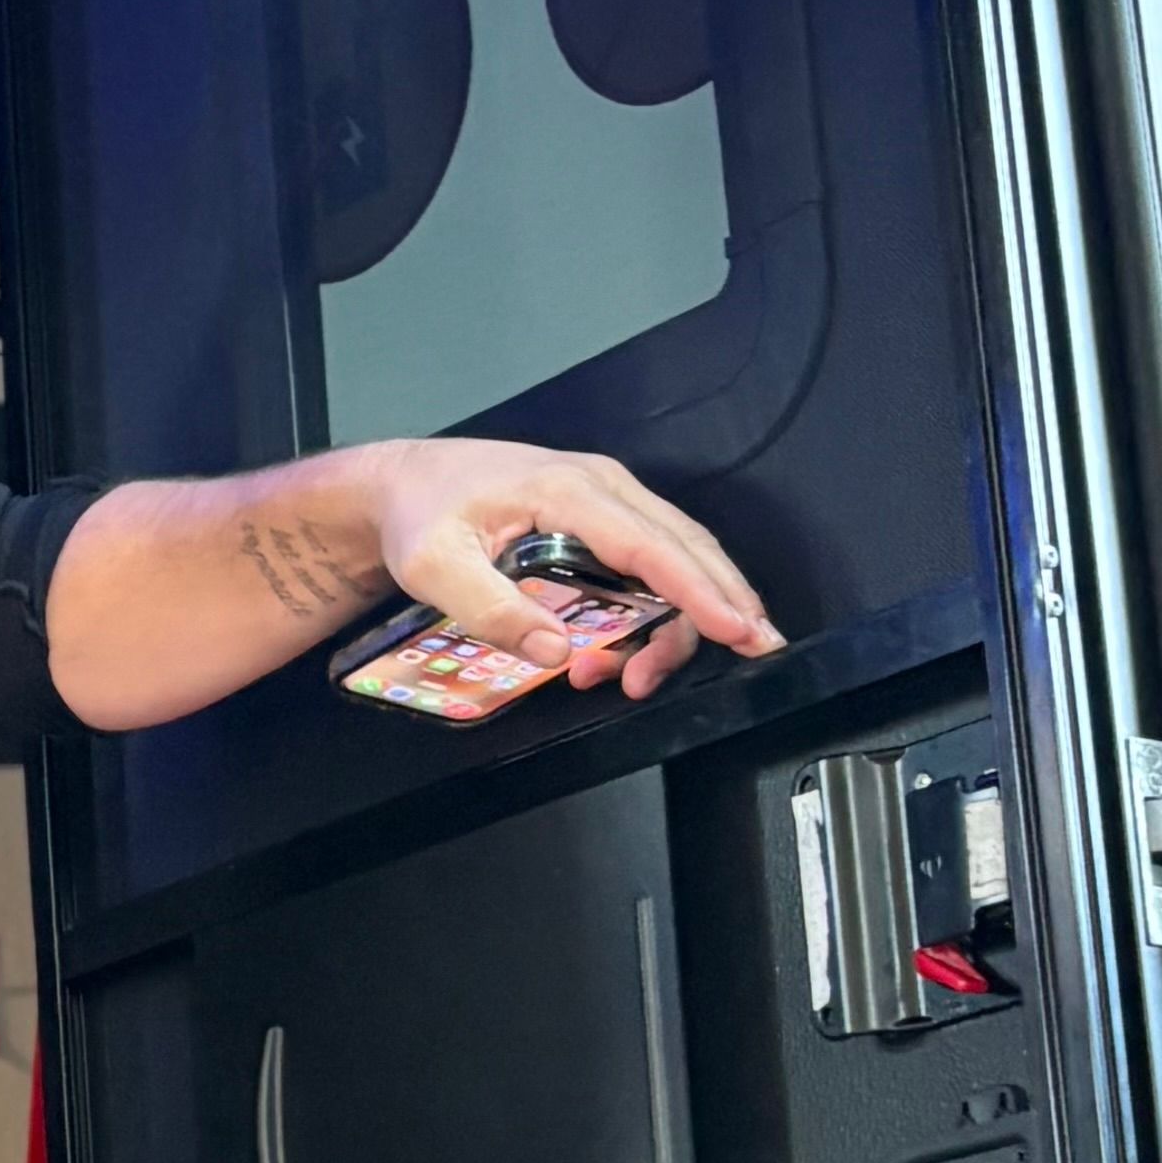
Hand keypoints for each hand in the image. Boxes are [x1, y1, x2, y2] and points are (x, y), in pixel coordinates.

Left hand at [348, 437, 777, 702]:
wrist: (407, 485)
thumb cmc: (421, 514)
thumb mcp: (436, 566)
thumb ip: (492, 610)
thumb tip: (555, 650)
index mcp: (568, 490)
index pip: (652, 546)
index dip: (700, 592)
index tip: (737, 629)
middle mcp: (601, 487)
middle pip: (686, 548)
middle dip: (723, 605)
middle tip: (754, 653)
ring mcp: (607, 500)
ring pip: (677, 557)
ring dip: (678, 621)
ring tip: (634, 677)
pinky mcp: (603, 518)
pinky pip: (654, 561)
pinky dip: (659, 608)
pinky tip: (627, 653)